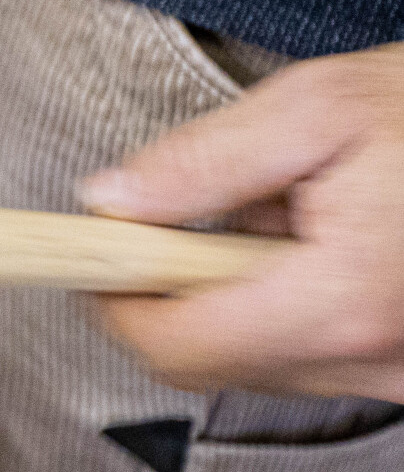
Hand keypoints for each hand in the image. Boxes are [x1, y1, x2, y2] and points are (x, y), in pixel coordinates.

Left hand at [82, 44, 403, 398]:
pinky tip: (335, 248)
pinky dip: (297, 310)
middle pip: (212, 361)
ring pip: (263, 363)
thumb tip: (109, 204)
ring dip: (245, 297)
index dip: (116, 302)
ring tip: (298, 218)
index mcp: (341, 302)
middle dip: (185, 289)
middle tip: (218, 209)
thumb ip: (203, 165)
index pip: (175, 346)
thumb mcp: (317, 107)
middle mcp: (379, 362)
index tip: (95, 255)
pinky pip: (318, 360)